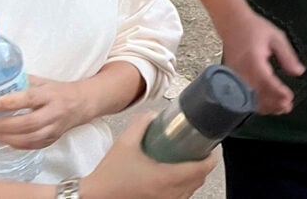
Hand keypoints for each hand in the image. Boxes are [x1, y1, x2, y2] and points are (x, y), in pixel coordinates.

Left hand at [0, 75, 89, 149]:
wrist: (83, 103)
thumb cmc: (60, 91)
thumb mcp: (44, 82)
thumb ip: (24, 83)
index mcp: (51, 94)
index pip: (29, 98)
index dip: (8, 103)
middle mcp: (55, 112)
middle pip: (28, 123)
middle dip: (4, 125)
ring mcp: (55, 127)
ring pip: (30, 138)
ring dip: (8, 138)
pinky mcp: (54, 138)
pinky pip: (33, 145)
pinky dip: (17, 145)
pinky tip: (6, 140)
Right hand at [82, 112, 216, 198]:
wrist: (94, 198)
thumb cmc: (108, 178)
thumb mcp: (124, 144)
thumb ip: (141, 124)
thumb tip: (153, 115)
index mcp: (166, 179)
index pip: (202, 169)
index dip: (212, 156)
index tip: (213, 147)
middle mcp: (169, 194)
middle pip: (200, 179)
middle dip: (203, 164)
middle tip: (201, 150)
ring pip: (191, 190)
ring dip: (194, 176)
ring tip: (189, 161)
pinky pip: (180, 197)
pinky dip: (183, 187)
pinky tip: (174, 177)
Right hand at [220, 12, 304, 115]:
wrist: (232, 23)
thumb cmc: (254, 28)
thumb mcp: (276, 37)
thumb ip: (288, 56)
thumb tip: (299, 72)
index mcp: (253, 60)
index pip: (266, 81)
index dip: (278, 92)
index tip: (289, 97)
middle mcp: (242, 71)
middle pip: (256, 95)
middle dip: (273, 103)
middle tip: (288, 106)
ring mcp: (234, 76)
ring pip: (248, 99)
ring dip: (265, 106)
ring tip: (280, 108)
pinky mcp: (231, 79)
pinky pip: (242, 96)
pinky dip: (255, 103)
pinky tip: (267, 105)